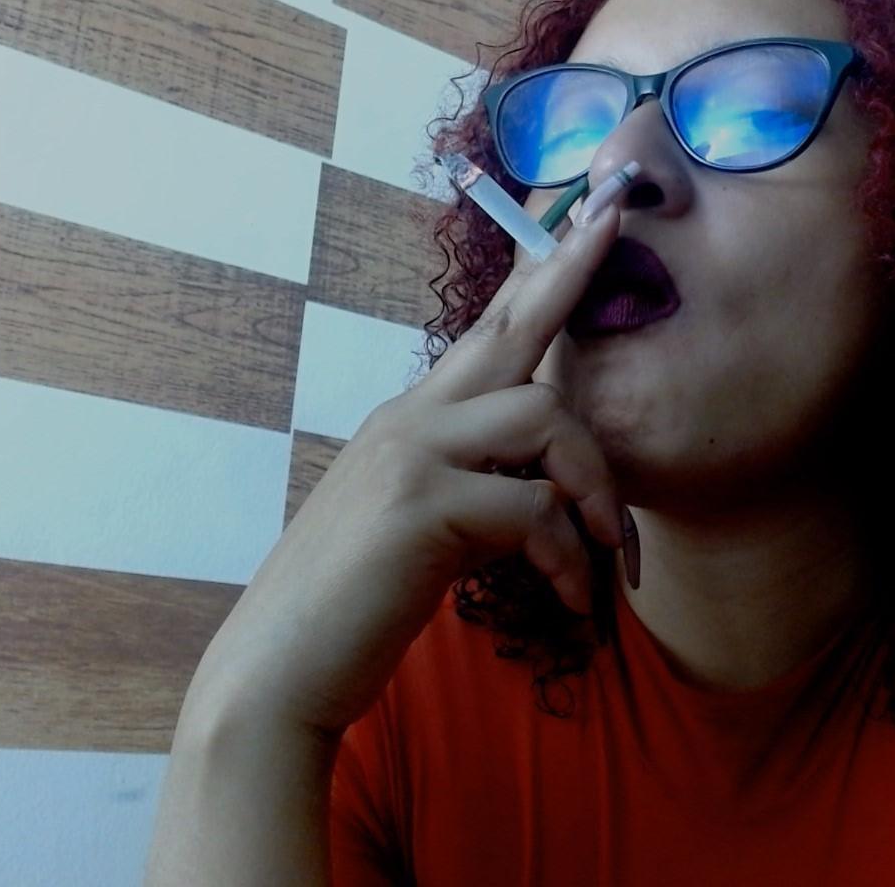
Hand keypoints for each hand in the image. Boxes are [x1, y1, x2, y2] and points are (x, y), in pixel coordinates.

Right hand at [184, 164, 640, 737]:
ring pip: (545, 419)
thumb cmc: (350, 608)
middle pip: (510, 330)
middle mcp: (408, 420)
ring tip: (604, 553)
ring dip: (594, 488)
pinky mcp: (423, 508)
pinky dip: (567, 559)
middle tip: (618, 221)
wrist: (276, 673)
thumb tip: (534, 492)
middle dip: (571, 275)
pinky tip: (568, 601)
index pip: (484, 331)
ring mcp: (412, 457)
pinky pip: (536, 510)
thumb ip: (470, 489)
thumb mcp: (419, 529)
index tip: (584, 221)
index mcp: (408, 421)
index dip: (537, 276)